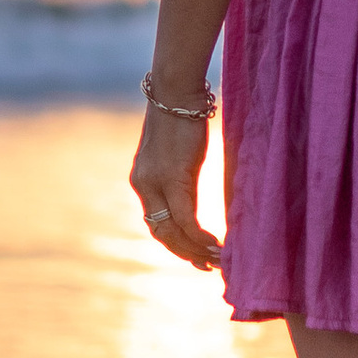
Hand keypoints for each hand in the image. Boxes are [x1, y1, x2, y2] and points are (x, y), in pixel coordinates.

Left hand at [129, 104, 218, 269]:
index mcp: (141, 181)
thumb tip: (189, 195)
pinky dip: (199, 236)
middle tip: (206, 265)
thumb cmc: (180, 117)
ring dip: (193, 249)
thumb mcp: (176, 154)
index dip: (175, 244)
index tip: (194, 255)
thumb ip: (177, 177)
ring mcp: (155, 183)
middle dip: (184, 253)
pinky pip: (185, 219)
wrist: (176, 92)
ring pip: (172, 231)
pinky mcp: (173, 178)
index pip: (155, 223)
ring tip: (215, 259)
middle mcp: (142, 186)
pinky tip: (215, 244)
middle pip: (161, 233)